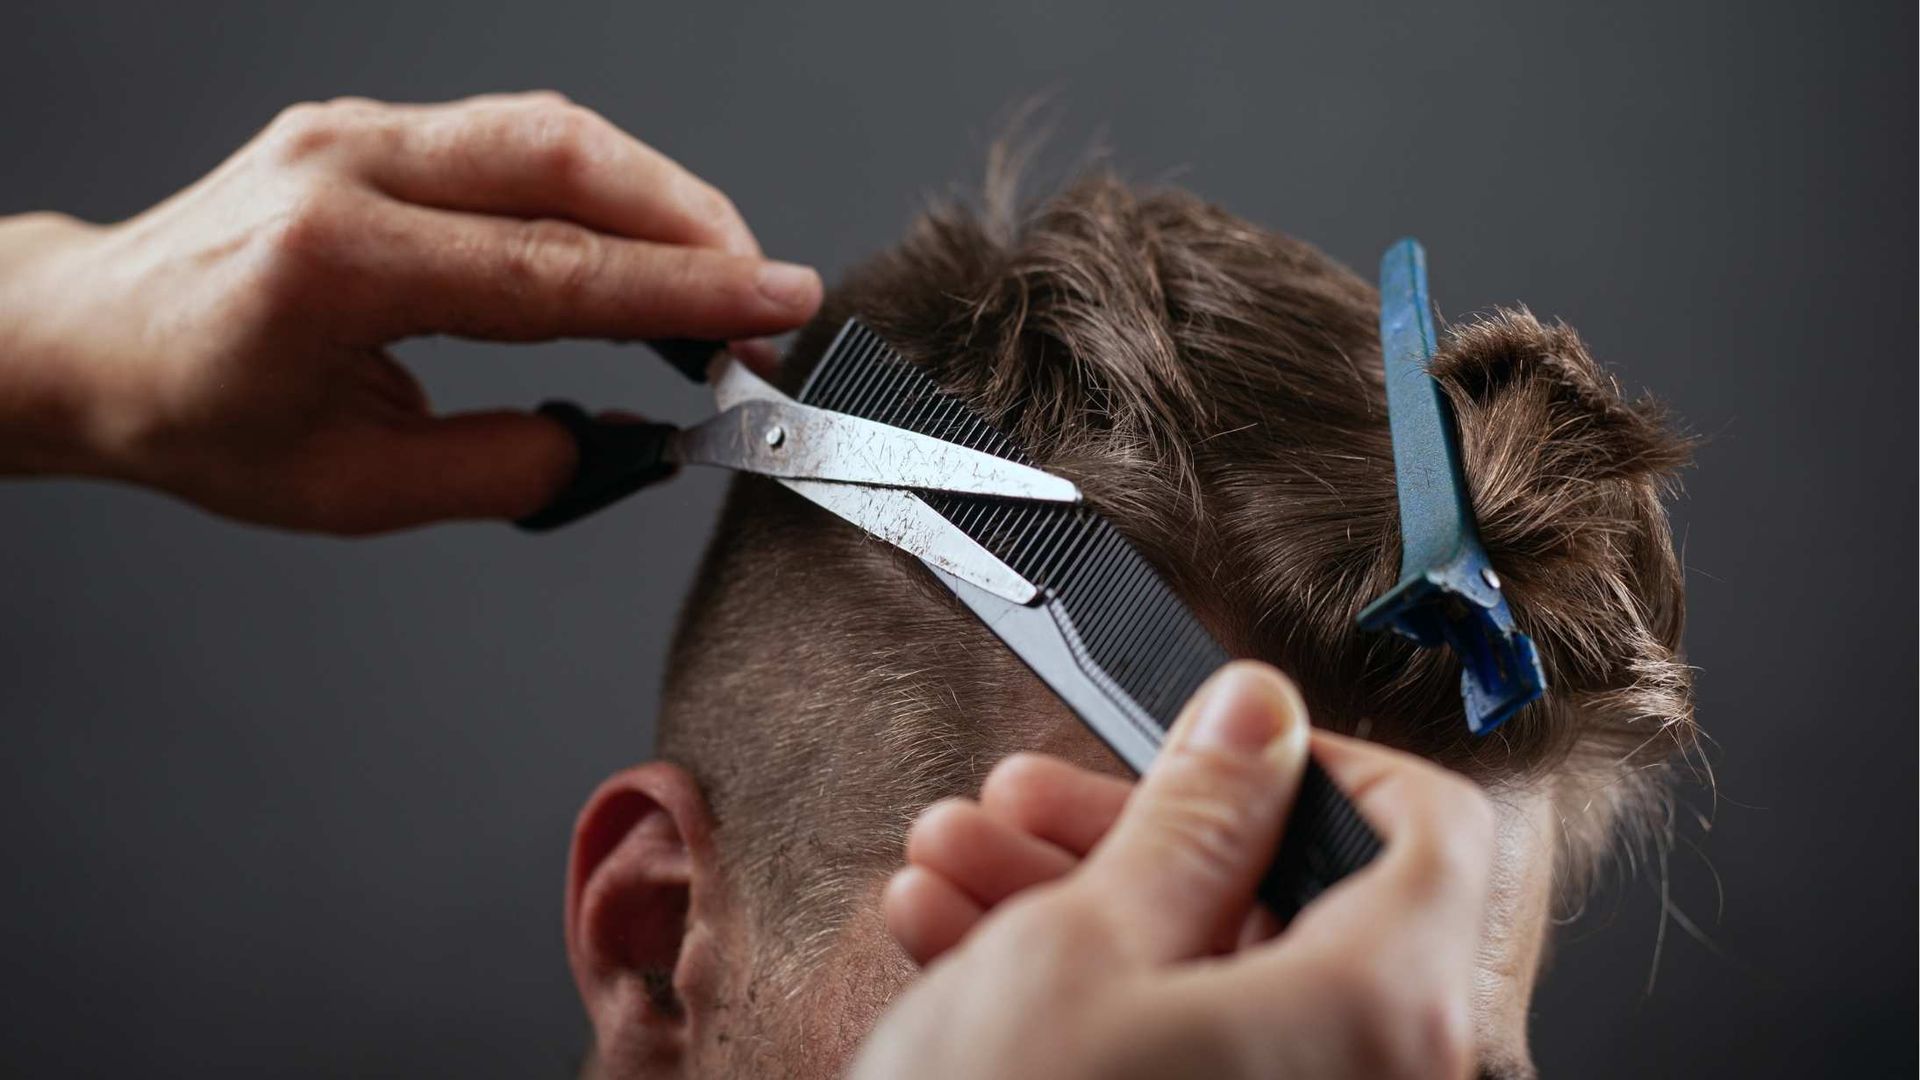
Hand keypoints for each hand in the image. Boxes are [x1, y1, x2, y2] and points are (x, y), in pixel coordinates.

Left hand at [0, 92, 820, 532]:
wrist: (91, 339)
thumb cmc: (194, 417)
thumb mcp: (351, 489)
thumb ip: (500, 465)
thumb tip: (619, 439)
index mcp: (336, 264)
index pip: (553, 271)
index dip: (683, 293)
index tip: (775, 311)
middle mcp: (349, 167)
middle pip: (568, 158)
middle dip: (694, 225)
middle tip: (768, 300)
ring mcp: (360, 131)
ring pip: (554, 132)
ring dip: (659, 200)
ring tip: (722, 279)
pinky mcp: (376, 130)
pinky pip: (517, 140)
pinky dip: (602, 191)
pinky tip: (641, 245)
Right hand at [851, 662, 1496, 1079]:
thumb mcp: (1085, 942)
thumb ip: (1197, 813)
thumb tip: (1260, 717)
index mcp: (1380, 1013)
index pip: (1433, 829)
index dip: (1318, 764)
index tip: (1219, 745)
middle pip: (1291, 904)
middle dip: (1135, 832)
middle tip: (1029, 802)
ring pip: (1212, 978)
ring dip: (1076, 903)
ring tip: (956, 868)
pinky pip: (1181, 1053)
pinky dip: (1084, 998)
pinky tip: (964, 946)